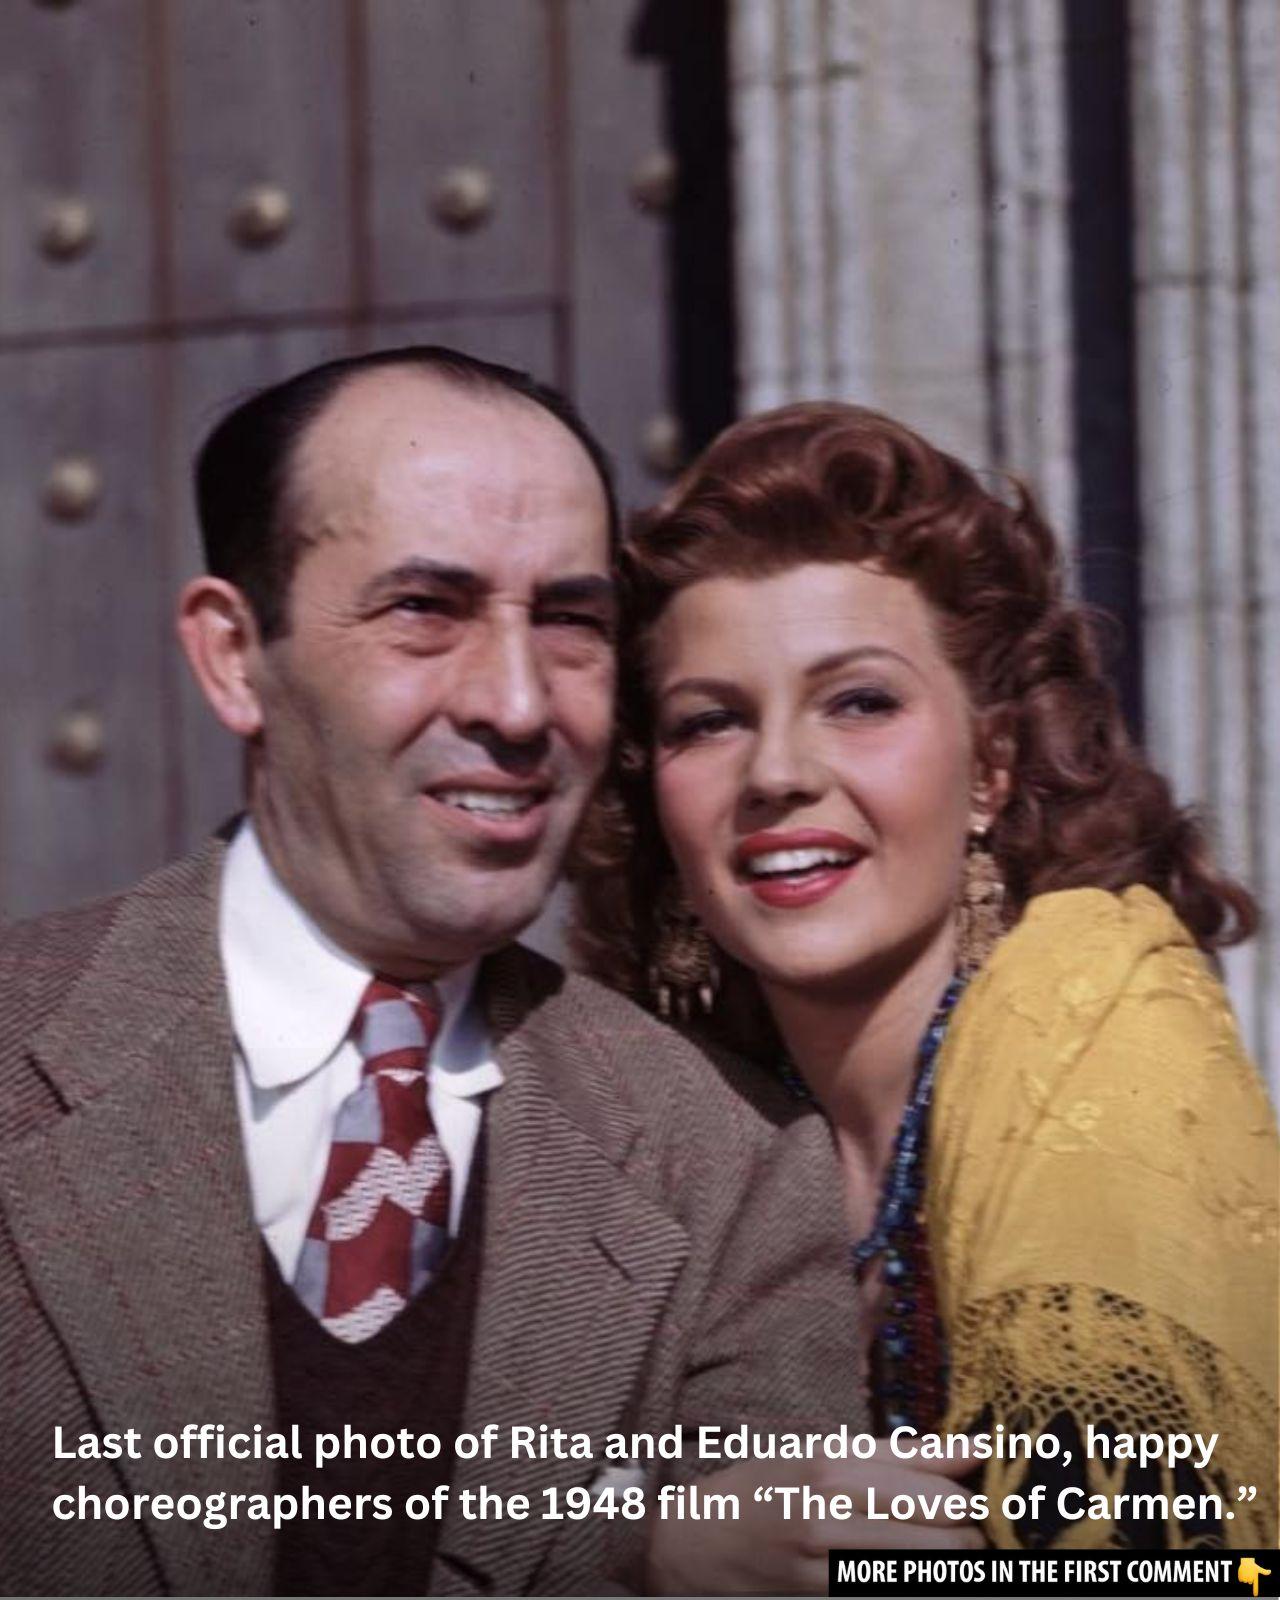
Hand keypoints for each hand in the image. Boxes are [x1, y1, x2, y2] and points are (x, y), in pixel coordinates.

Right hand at [646, 1444, 983, 1595]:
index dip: (972, 1483)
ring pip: (923, 1565)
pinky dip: (916, 1579)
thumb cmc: (767, 1487)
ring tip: (954, 1547)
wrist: (699, 1542)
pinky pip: (887, 1589)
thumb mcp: (821, 1454)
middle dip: (970, 1527)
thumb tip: (968, 1451)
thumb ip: (898, 1454)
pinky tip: (920, 1567)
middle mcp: (829, 1512)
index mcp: (832, 1465)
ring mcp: (825, 1562)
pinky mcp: (821, 1596)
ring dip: (951, 1557)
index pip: (930, 1479)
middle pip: (938, 1527)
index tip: (997, 1477)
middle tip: (976, 1520)